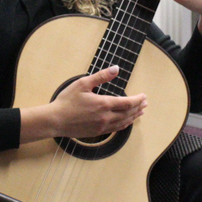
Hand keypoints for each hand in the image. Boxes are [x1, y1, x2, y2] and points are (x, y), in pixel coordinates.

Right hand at [20, 66, 146, 143]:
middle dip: (138, 108)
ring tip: (140, 113)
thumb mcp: (83, 84)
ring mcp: (102, 126)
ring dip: (134, 117)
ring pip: (123, 123)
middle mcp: (106, 117)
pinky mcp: (97, 132)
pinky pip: (116, 129)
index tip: (144, 96)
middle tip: (145, 103)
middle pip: (128, 113)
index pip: (128, 103)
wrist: (55, 120)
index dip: (138, 100)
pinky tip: (126, 122)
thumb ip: (101, 76)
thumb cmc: (67, 101)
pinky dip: (124, 124)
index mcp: (104, 104)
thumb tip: (116, 69)